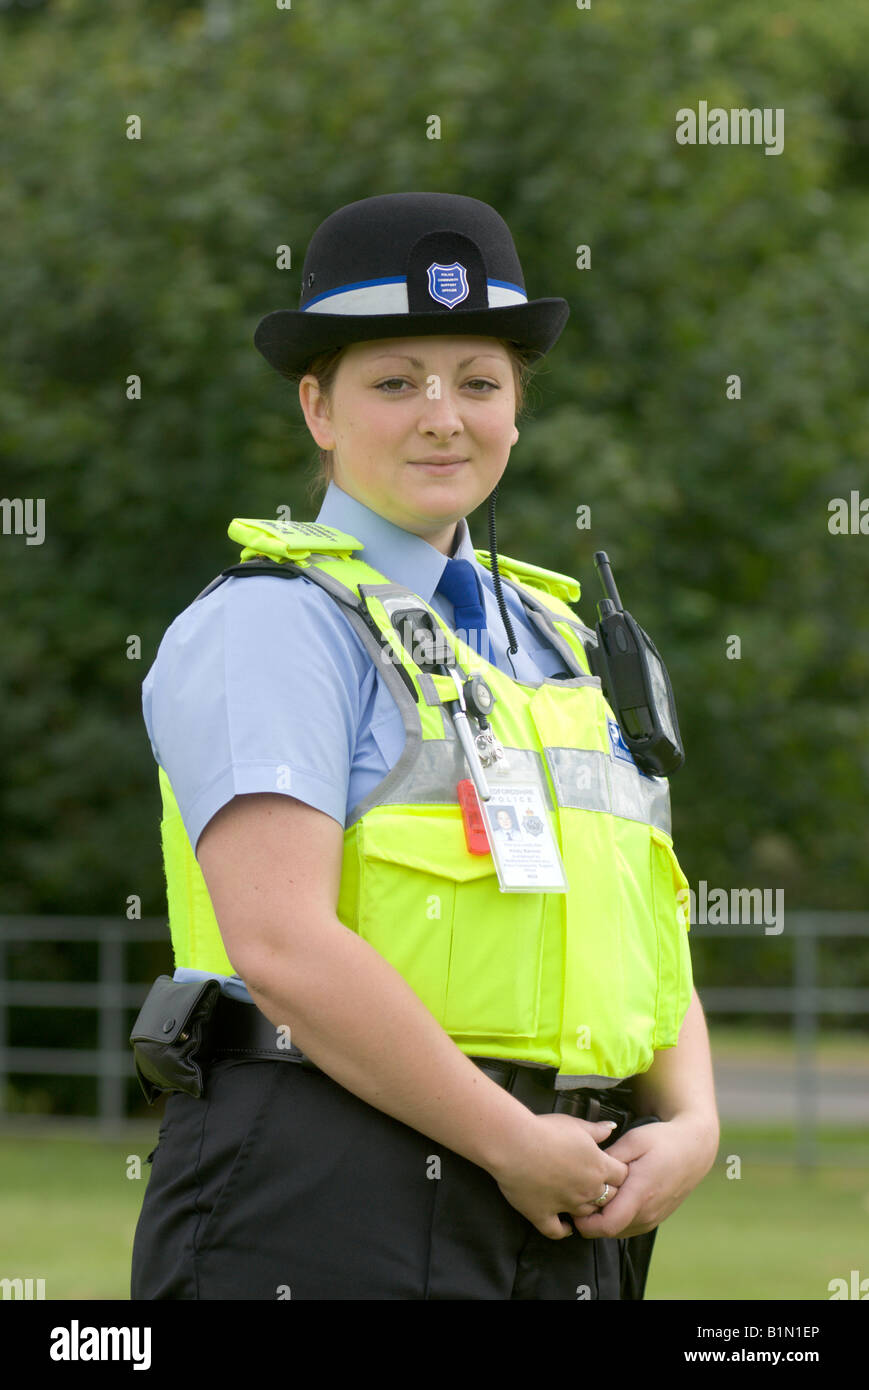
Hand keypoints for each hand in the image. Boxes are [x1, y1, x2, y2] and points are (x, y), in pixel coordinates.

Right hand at [490, 1112, 630, 1239]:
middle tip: (598, 1185)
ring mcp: (566, 1204)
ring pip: (587, 1215)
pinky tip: (565, 1226)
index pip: (622, 1176)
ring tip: (581, 1202)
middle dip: (607, 1192)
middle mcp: (586, 1189)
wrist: (515, 1144)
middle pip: (610, 1198)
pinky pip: (557, 1231)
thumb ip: (596, 1130)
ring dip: (587, 1209)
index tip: (610, 1168)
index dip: (618, 1172)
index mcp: (598, 1166)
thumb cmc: (545, 1130)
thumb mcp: (575, 1124)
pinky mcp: (543, 1214)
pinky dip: (563, 1231)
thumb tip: (611, 1128)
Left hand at [570, 1112, 718, 1239]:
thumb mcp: (634, 1141)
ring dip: (602, 1220)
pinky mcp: (655, 1218)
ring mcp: (653, 1218)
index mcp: (641, 1193)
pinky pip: (628, 1227)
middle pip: (608, 1231)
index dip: (585, 1222)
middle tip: (577, 1196)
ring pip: (618, 1231)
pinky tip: (611, 1198)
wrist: (693, 1148)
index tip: (573, 1204)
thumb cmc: (663, 1140)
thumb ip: (610, 1159)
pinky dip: (615, 1218)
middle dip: (589, 1220)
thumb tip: (589, 1170)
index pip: (607, 1225)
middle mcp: (648, 1212)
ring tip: (593, 1195)